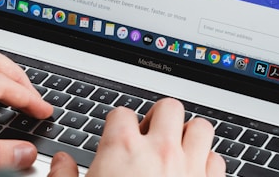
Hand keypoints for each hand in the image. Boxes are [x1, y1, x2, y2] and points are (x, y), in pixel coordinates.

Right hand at [47, 98, 224, 176]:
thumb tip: (61, 162)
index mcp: (123, 148)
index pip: (122, 113)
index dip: (117, 125)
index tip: (116, 138)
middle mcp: (160, 151)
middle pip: (169, 107)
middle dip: (159, 118)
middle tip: (149, 136)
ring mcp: (189, 168)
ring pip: (200, 128)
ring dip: (188, 136)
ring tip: (175, 150)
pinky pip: (217, 160)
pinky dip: (206, 163)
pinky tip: (193, 174)